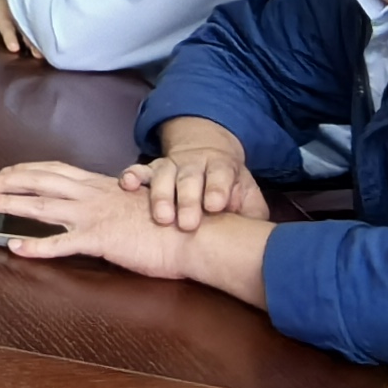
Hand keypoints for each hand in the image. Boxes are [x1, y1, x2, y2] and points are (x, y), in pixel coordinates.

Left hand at [0, 160, 187, 278]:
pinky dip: (36, 246)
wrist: (194, 233)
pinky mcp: (101, 240)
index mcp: (102, 185)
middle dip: (7, 182)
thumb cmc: (171, 222)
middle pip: (41, 182)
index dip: (27, 170)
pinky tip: (17, 247)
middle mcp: (94, 196)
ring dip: (10, 203)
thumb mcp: (138, 203)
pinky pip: (62, 243)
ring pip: (42, 205)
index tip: (6, 172)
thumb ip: (114, 202)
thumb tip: (100, 207)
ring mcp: (95, 216)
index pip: (56, 170)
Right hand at [141, 120, 266, 230]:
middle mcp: (195, 164)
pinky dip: (132, 175)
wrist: (208, 153)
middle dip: (187, 199)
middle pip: (189, 177)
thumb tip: (260, 233)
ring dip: (160, 195)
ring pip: (163, 175)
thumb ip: (252, 212)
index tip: (214, 206)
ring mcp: (172, 165)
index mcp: (221, 167)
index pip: (220, 175)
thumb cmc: (228, 187)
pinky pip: (140, 170)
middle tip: (187, 223)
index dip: (216, 188)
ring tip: (161, 217)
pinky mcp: (153, 169)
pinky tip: (126, 185)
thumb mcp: (247, 196)